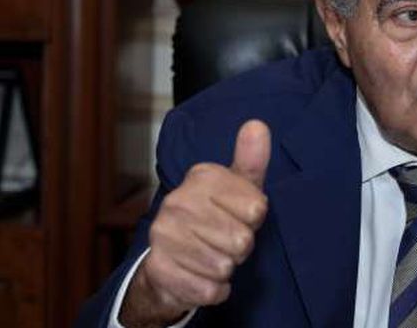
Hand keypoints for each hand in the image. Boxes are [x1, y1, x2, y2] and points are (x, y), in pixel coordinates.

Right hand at [119, 120, 270, 326]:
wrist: (170, 256)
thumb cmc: (216, 216)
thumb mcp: (240, 187)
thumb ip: (251, 160)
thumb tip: (258, 125)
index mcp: (201, 177)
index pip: (256, 210)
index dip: (254, 220)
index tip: (239, 215)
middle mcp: (177, 202)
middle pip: (242, 241)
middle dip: (241, 247)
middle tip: (225, 239)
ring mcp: (163, 235)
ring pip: (225, 267)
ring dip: (226, 268)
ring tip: (212, 255)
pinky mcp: (159, 269)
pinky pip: (210, 290)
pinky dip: (215, 289)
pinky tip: (203, 275)